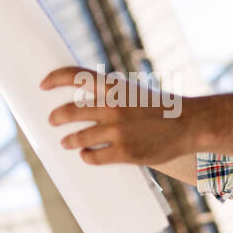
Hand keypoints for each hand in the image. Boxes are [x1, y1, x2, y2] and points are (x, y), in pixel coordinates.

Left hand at [40, 65, 192, 165]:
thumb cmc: (161, 108)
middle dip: (56, 117)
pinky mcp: (124, 153)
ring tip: (66, 142)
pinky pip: (93, 157)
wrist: (190, 124)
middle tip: (52, 120)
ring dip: (68, 140)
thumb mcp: (134, 93)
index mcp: (115, 87)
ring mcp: (117, 131)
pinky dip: (85, 156)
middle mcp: (112, 107)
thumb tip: (84, 101)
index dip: (54, 78)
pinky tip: (85, 155)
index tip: (42, 85)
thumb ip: (111, 96)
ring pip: (78, 138)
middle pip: (69, 111)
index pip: (75, 75)